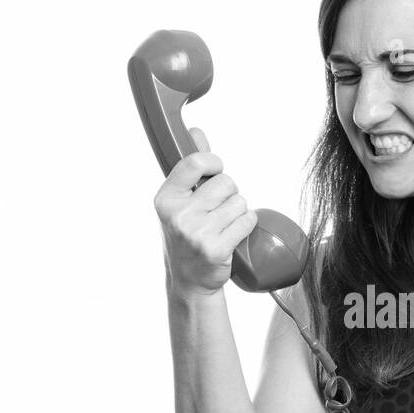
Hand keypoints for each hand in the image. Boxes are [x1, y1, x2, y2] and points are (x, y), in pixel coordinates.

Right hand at [153, 127, 258, 296]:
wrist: (189, 281)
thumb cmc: (187, 236)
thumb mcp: (180, 202)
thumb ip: (190, 167)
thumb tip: (196, 132)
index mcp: (166, 199)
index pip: (194, 162)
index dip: (213, 162)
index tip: (216, 169)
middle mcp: (178, 215)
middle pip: (226, 182)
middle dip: (229, 193)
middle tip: (218, 210)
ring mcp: (196, 233)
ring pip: (240, 202)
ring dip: (239, 211)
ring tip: (224, 225)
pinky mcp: (216, 249)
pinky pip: (247, 220)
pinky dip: (247, 225)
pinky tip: (233, 235)